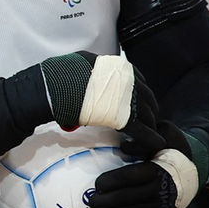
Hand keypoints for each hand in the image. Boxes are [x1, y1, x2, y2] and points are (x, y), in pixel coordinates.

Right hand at [37, 52, 155, 131]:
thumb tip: (91, 73)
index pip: (139, 82)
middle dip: (148, 111)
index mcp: (120, 67)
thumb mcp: (84, 62)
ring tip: (149, 135)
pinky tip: (156, 144)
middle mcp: (129, 79)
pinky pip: (143, 130)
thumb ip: (95, 70)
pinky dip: (150, 139)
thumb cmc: (60, 76)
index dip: (140, 96)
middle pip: (147, 98)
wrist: (52, 88)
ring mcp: (129, 98)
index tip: (138, 104)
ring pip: (148, 115)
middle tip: (146, 122)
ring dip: (149, 126)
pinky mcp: (125, 116)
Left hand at [86, 118, 200, 207]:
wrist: (191, 176)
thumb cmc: (172, 154)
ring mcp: (160, 207)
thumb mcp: (164, 137)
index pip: (128, 177)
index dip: (109, 182)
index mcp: (157, 170)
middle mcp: (158, 191)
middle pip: (124, 198)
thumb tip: (124, 146)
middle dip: (103, 201)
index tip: (97, 184)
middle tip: (91, 200)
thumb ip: (145, 139)